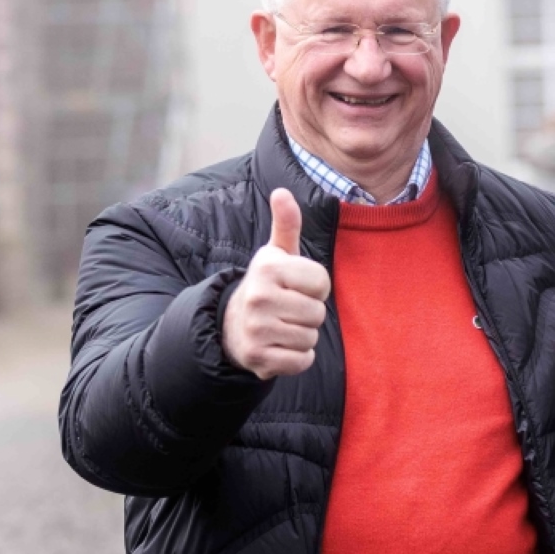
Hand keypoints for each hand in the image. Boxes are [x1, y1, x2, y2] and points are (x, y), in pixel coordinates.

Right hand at [221, 188, 331, 378]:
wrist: (232, 327)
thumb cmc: (267, 286)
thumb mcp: (275, 254)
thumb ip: (286, 224)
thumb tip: (282, 192)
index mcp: (267, 268)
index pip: (322, 282)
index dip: (316, 287)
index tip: (297, 287)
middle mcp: (258, 297)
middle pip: (318, 313)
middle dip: (309, 314)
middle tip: (289, 309)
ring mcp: (256, 329)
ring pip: (311, 338)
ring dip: (304, 336)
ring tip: (283, 326)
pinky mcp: (258, 358)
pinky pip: (302, 361)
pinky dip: (299, 358)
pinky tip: (282, 346)